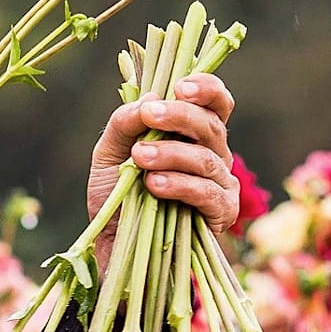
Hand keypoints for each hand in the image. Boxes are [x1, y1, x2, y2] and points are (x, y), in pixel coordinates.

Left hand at [86, 73, 237, 268]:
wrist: (115, 246)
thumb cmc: (117, 197)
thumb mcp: (110, 155)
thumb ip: (123, 124)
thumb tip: (148, 97)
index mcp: (192, 135)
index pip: (215, 103)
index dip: (206, 89)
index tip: (179, 85)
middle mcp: (213, 155)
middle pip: (211, 125)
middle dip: (180, 115)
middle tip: (149, 114)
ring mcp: (221, 184)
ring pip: (207, 158)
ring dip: (171, 153)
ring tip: (140, 157)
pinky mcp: (221, 214)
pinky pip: (208, 193)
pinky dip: (181, 185)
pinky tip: (154, 184)